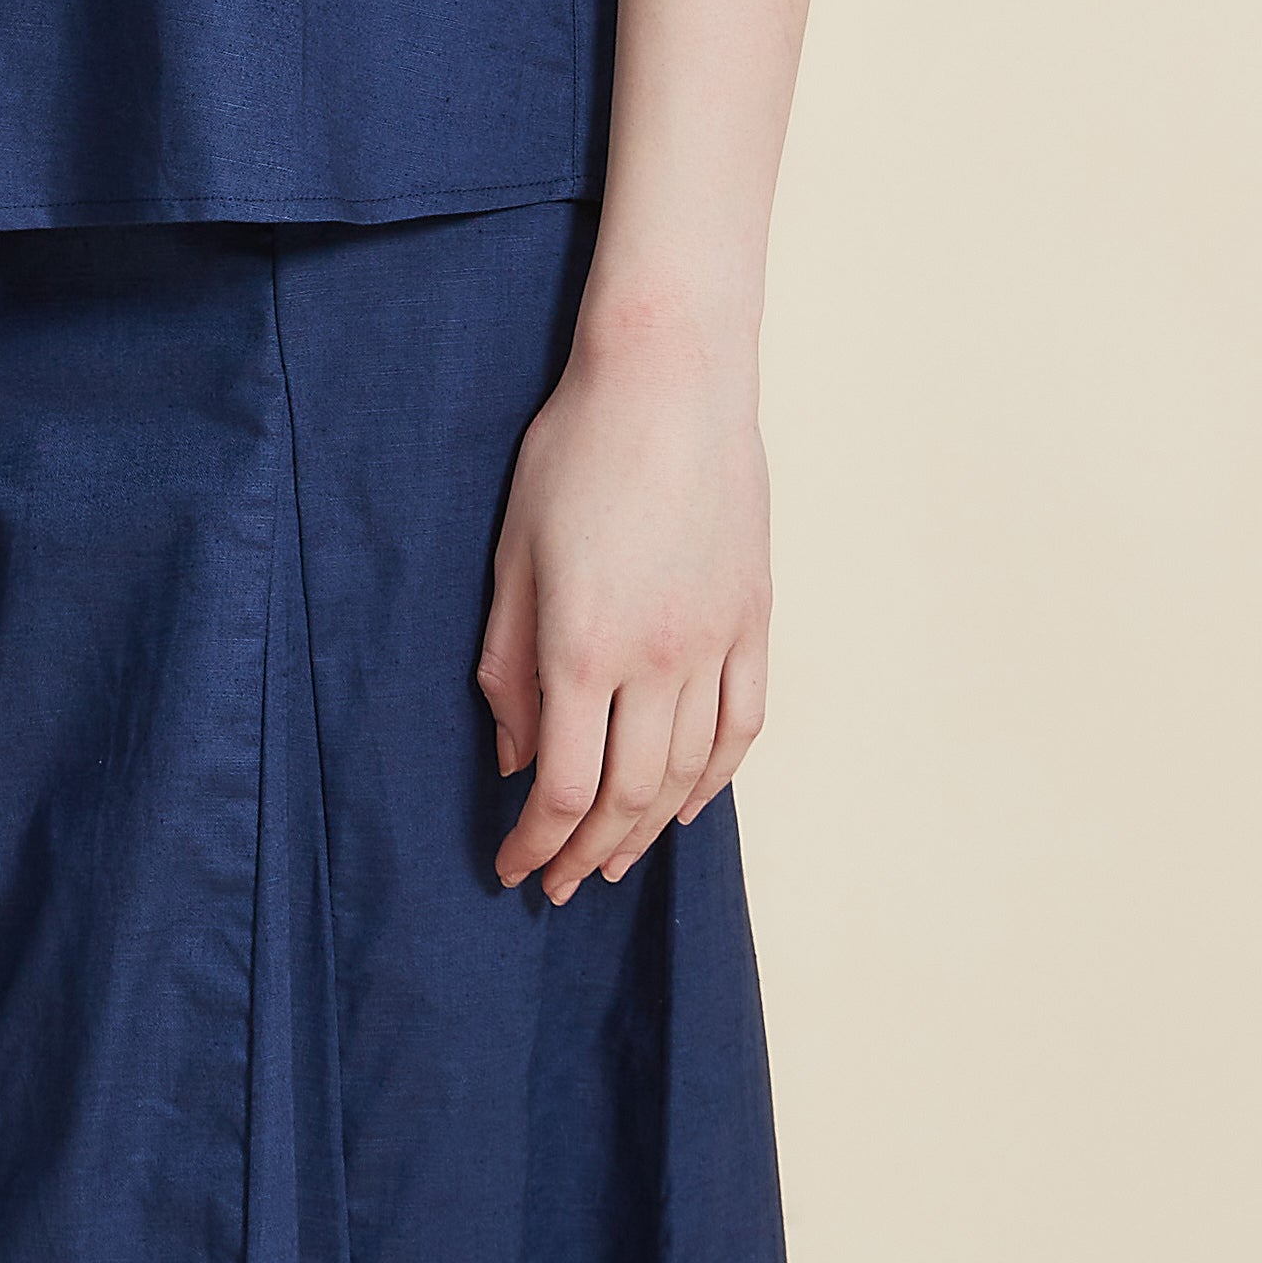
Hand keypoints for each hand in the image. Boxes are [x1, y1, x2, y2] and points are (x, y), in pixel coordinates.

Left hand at [473, 299, 771, 902]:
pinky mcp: (754, 617)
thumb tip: (509, 755)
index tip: (512, 867)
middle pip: (629, 796)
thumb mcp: (512, 554)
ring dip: (650, 830)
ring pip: (690, 772)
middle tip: (559, 884)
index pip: (562, 786)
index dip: (535, 841)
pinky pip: (743, 724)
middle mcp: (657, 660)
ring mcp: (716, 642)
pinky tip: (690, 804)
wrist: (671, 378)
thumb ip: (506, 663)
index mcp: (583, 647)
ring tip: (615, 860)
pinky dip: (716, 778)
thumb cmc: (575, 451)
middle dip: (587, 854)